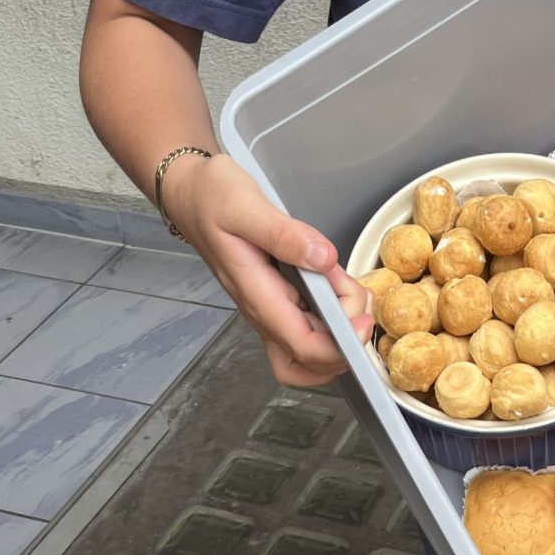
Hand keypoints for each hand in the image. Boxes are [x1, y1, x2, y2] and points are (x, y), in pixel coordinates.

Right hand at [165, 154, 372, 386]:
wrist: (191, 193)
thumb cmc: (211, 199)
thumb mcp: (246, 206)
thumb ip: (285, 235)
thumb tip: (322, 258)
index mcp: (257, 296)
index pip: (303, 347)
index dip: (339, 345)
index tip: (362, 319)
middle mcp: (264, 311)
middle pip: (310, 360)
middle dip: (345, 341)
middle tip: (356, 297)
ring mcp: (270, 309)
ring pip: (310, 351)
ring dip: (340, 331)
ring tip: (345, 285)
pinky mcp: (277, 300)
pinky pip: (309, 329)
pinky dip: (332, 318)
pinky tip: (336, 285)